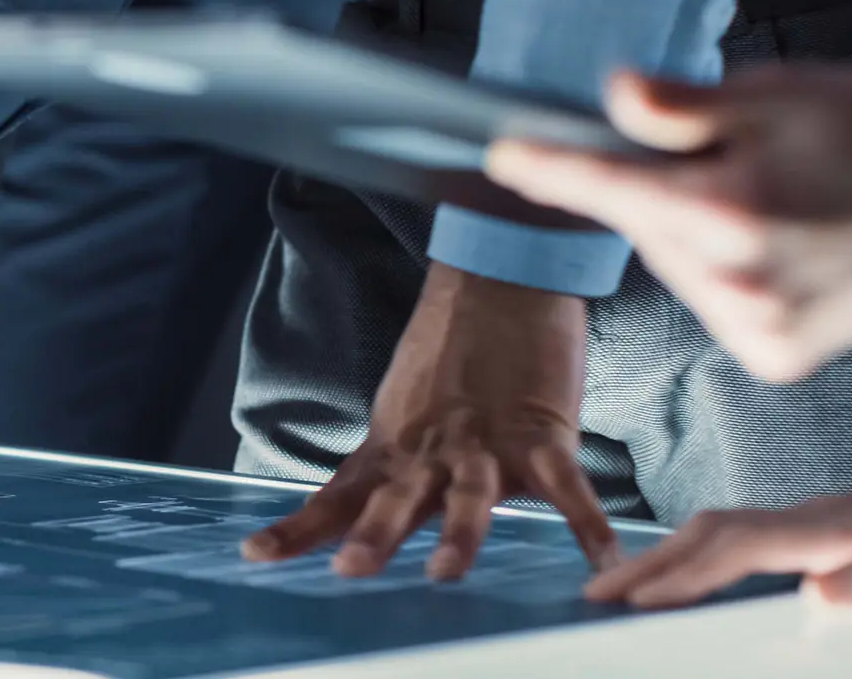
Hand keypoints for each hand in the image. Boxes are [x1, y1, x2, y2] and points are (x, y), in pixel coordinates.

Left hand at [241, 264, 619, 579]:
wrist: (500, 280)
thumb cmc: (452, 352)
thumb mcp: (404, 411)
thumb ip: (395, 464)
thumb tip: (379, 512)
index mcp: (393, 446)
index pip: (337, 495)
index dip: (298, 529)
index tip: (253, 556)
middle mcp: (432, 449)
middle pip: (397, 498)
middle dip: (374, 535)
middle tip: (351, 569)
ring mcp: (486, 441)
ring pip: (469, 494)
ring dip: (458, 533)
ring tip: (444, 571)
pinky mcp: (542, 431)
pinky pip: (566, 485)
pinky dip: (584, 522)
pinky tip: (598, 561)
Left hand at [485, 67, 851, 380]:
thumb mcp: (782, 97)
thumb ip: (684, 106)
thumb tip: (614, 97)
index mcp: (730, 213)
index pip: (606, 187)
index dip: (549, 168)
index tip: (507, 157)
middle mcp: (737, 281)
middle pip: (643, 228)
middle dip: (660, 192)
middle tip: (728, 163)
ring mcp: (757, 327)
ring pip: (675, 266)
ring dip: (693, 234)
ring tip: (771, 204)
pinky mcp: (775, 355)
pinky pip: (713, 303)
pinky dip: (726, 274)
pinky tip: (780, 250)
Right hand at [587, 489, 851, 608]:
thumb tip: (817, 595)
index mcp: (836, 531)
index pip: (740, 547)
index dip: (686, 574)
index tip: (638, 605)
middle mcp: (815, 519)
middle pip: (713, 530)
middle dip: (651, 561)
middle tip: (595, 595)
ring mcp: (814, 521)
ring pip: (721, 530)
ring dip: (667, 558)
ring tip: (619, 587)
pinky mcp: (820, 531)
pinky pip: (740, 538)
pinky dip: (698, 555)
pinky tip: (685, 577)